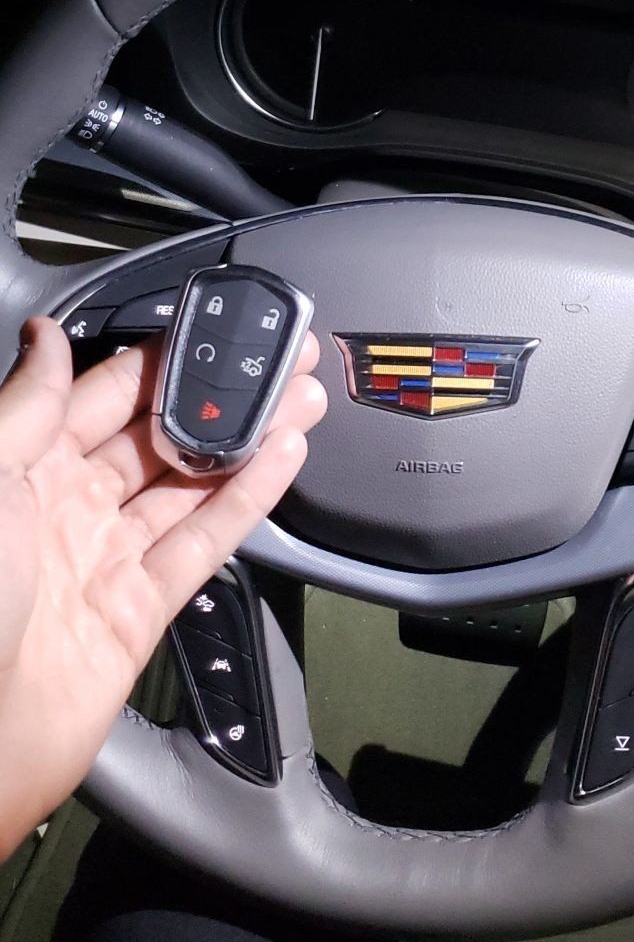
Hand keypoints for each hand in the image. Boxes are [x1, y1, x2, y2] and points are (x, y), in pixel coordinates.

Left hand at [0, 316, 325, 859]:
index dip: (161, 362)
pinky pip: (202, 543)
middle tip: (274, 360)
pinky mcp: (138, 611)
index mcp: (23, 468)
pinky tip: (282, 458)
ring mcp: (104, 560)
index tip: (213, 330)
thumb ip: (26, 405)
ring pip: (189, 485)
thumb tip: (46, 334)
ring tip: (298, 397)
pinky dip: (247, 500)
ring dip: (246, 440)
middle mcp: (64, 509)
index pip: (103, 395)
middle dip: (217, 397)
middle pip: (156, 437)